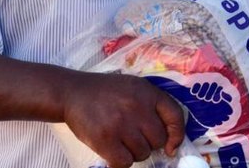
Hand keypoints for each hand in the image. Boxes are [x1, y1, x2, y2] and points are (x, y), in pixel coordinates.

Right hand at [62, 72, 184, 167]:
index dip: (177, 135)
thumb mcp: (132, 87)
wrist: (72, 92)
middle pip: (158, 140)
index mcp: (146, 92)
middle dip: (148, 143)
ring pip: (142, 153)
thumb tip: (170, 139)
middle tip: (132, 136)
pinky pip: (125, 162)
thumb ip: (152, 105)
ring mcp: (121, 123)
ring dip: (133, 152)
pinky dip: (119, 160)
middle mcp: (136, 107)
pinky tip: (112, 149)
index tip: (171, 145)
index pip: (175, 116)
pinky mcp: (105, 139)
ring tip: (119, 139)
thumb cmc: (105, 92)